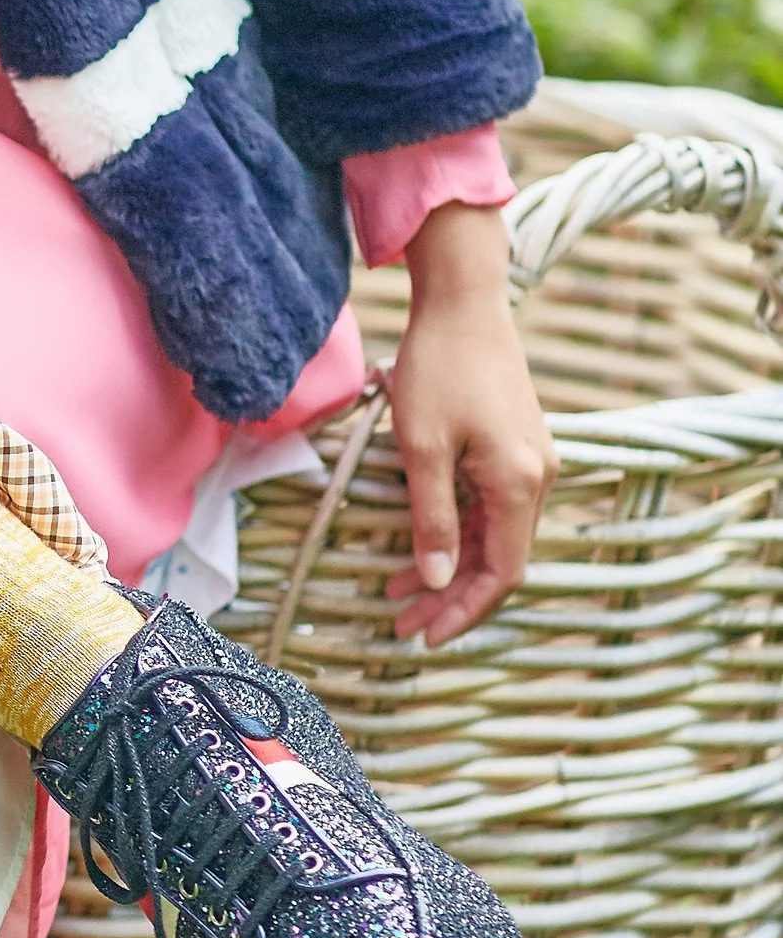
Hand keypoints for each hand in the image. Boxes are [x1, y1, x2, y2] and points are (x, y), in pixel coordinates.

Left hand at [382, 199, 557, 645]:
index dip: (464, 611)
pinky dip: (459, 533)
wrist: (464, 302)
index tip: (422, 635)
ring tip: (398, 591)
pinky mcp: (517, 445)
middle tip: (401, 623)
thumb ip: (432, 520)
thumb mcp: (422, 448)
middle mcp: (538, 478)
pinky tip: (423, 544)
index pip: (502, 574)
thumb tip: (438, 583)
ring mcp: (532, 461)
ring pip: (496, 536)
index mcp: (520, 484)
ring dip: (452, 568)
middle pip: (501, 561)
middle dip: (452, 597)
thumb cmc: (438, 369)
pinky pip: (493, 507)